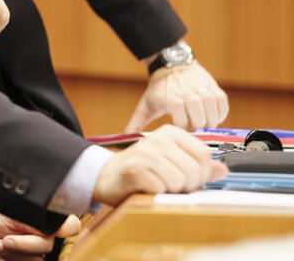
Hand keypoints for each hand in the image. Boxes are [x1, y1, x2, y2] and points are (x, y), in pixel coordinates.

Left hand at [0, 209, 80, 260]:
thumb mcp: (9, 214)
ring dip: (14, 254)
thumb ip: (34, 219)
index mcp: (42, 218)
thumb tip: (57, 223)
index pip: (69, 224)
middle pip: (48, 245)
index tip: (55, 231)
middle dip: (24, 244)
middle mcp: (42, 236)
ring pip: (37, 259)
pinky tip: (1, 257)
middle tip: (5, 239)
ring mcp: (35, 252)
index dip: (67, 228)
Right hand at [93, 124, 227, 205]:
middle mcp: (158, 138)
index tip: (190, 179)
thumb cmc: (141, 170)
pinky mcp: (134, 169)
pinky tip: (146, 187)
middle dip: (187, 185)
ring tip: (157, 185)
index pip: (204, 154)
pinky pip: (161, 188)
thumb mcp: (171, 162)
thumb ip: (196, 165)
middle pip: (194, 170)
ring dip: (171, 191)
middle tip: (171, 186)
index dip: (202, 174)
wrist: (106, 176)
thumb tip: (222, 170)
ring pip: (179, 181)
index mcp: (170, 133)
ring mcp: (145, 152)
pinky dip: (156, 194)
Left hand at [125, 60, 228, 132]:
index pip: (180, 115)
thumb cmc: (159, 89)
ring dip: (211, 120)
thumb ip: (137, 122)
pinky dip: (221, 112)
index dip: (181, 125)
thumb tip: (126, 137)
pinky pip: (222, 102)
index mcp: (170, 98)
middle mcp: (186, 92)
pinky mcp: (212, 86)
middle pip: (198, 113)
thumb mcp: (146, 105)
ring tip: (205, 124)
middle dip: (198, 125)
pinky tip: (215, 117)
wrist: (172, 65)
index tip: (180, 130)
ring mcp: (201, 89)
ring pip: (211, 107)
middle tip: (195, 129)